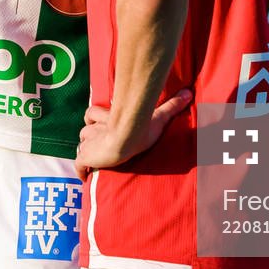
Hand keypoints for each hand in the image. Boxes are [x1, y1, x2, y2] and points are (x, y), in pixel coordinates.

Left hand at [75, 89, 192, 177]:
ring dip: (87, 149)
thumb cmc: (142, 127)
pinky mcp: (86, 158)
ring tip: (96, 157)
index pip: (94, 113)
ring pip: (82, 144)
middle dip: (90, 135)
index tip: (100, 121)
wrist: (126, 139)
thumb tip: (189, 92)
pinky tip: (84, 176)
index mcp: (109, 118)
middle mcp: (96, 129)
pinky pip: (79, 165)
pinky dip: (81, 170)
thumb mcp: (159, 116)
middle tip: (99, 142)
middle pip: (85, 129)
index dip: (96, 117)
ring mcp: (90, 144)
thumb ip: (172, 105)